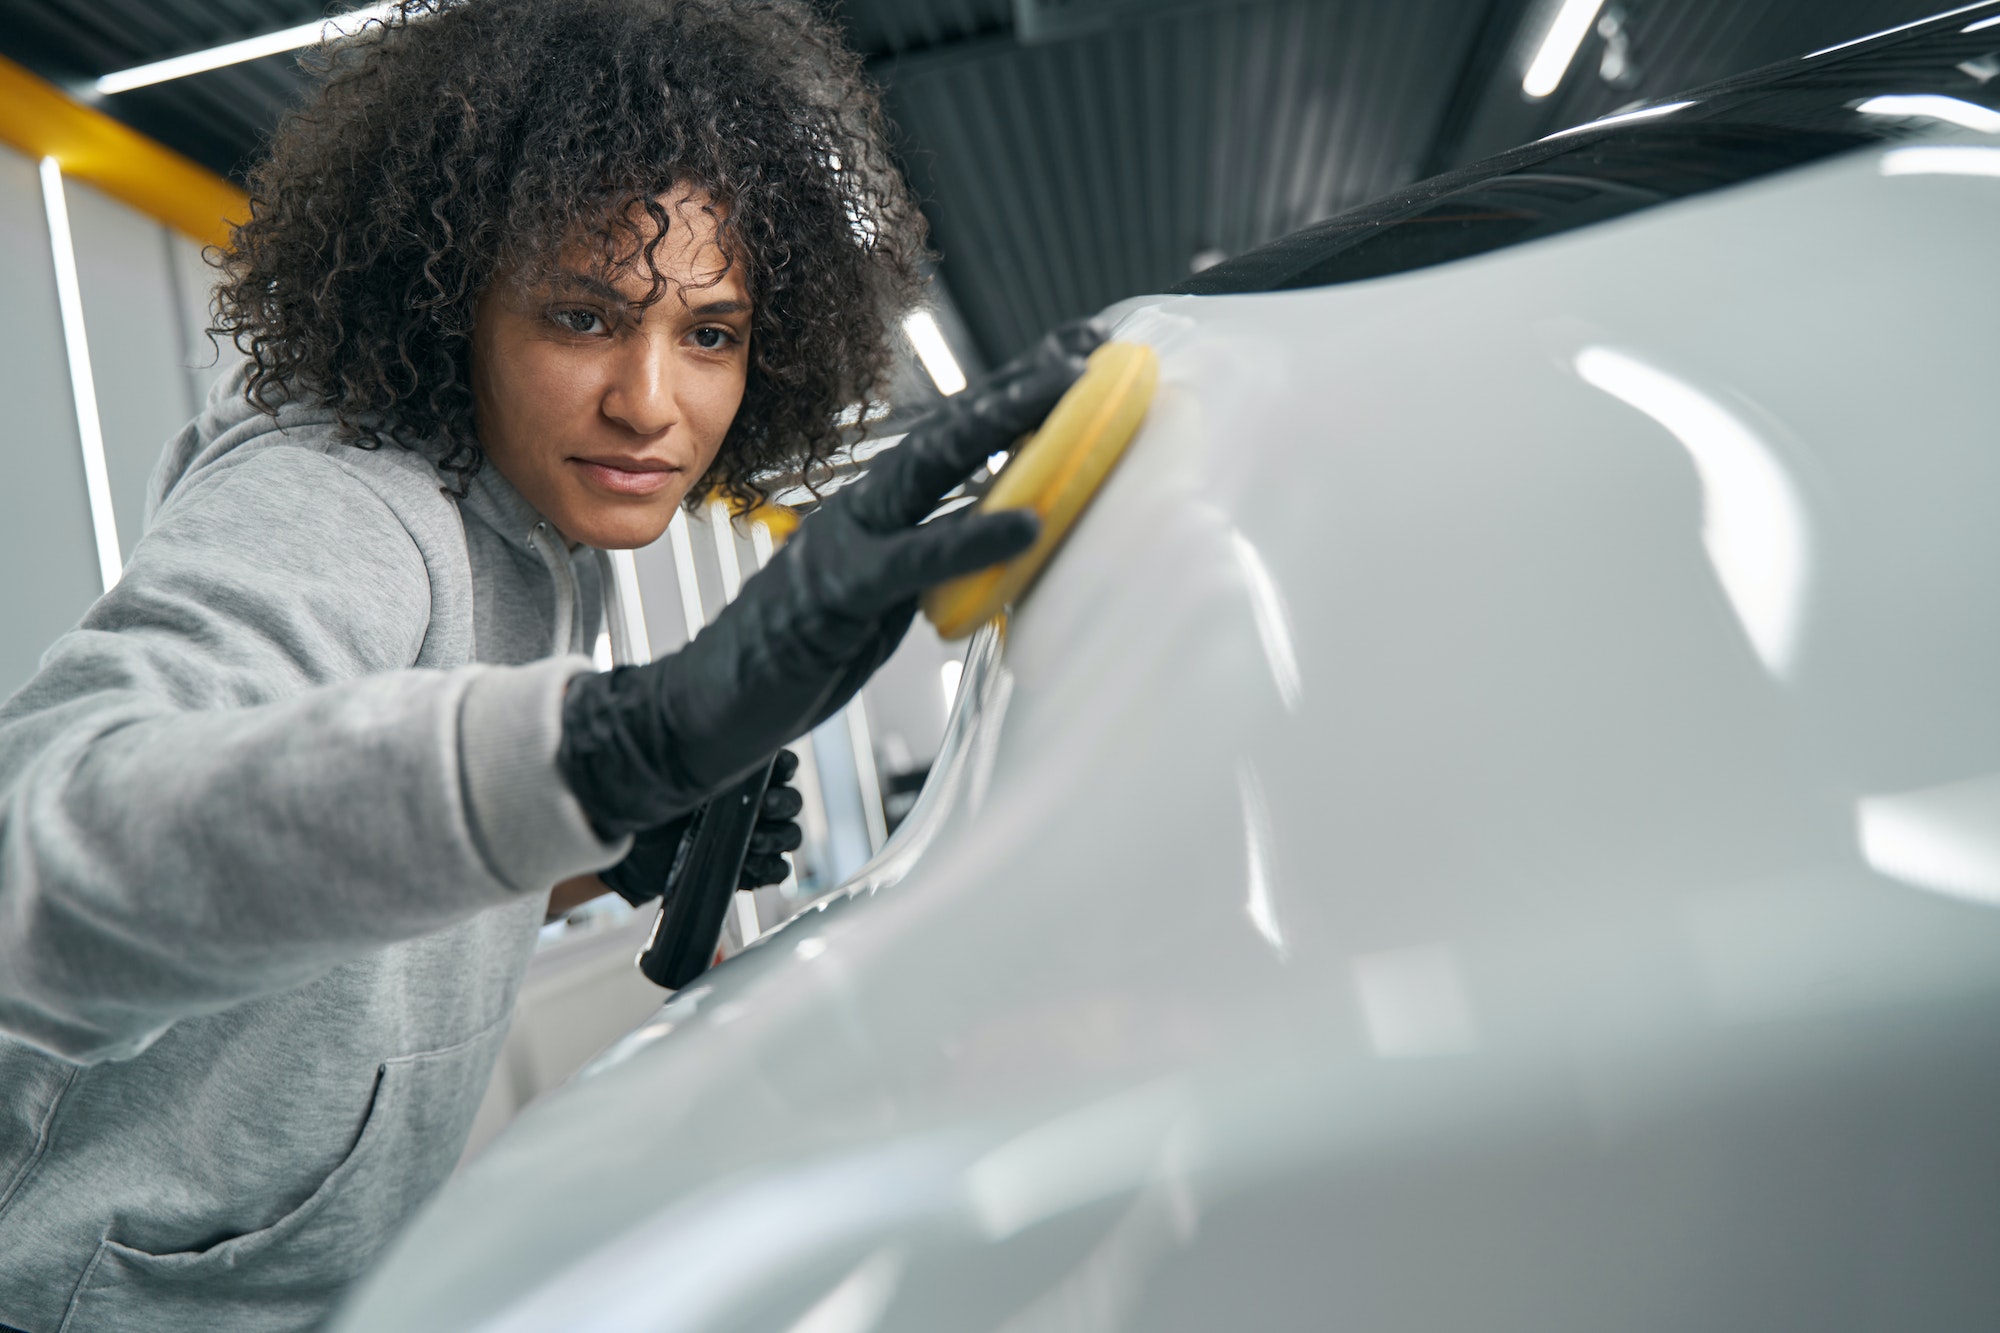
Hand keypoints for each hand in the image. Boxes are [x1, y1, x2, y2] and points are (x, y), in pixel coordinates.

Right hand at [559, 320, 1103, 836]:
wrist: (705, 708)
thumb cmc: (793, 657)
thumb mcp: (881, 601)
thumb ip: (932, 564)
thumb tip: (997, 539)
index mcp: (874, 512)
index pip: (952, 440)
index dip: (1011, 396)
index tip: (1074, 354)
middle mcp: (861, 512)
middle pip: (947, 432)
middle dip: (1018, 385)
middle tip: (1084, 346)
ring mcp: (845, 545)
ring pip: (929, 469)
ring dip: (999, 424)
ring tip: (1065, 391)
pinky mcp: (837, 594)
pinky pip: (913, 559)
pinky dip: (972, 538)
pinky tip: (1027, 524)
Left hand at [599, 750, 804, 903]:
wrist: (628, 850)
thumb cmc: (645, 801)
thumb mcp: (665, 771)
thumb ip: (691, 755)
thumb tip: (711, 734)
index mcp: (741, 774)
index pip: (781, 765)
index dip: (785, 767)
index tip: (777, 769)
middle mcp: (753, 803)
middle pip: (791, 801)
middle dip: (783, 803)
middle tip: (763, 806)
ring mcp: (752, 837)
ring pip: (789, 835)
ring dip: (778, 838)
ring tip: (752, 842)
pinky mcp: (746, 869)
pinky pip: (777, 870)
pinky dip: (771, 869)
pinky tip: (751, 865)